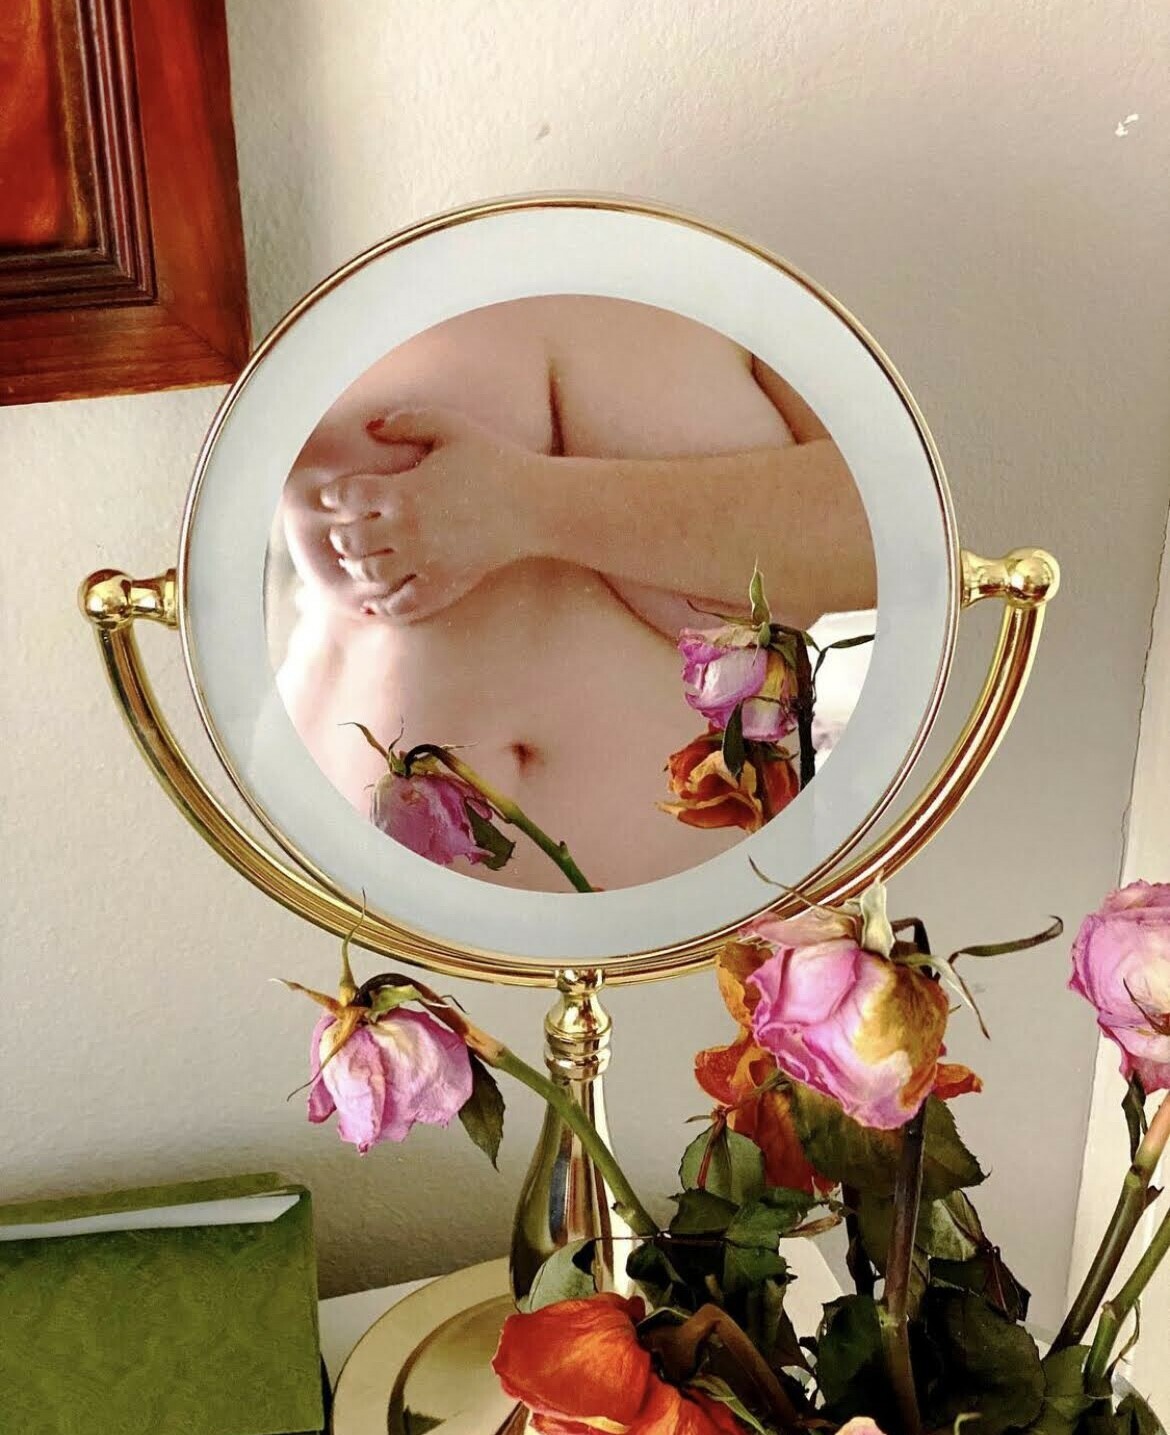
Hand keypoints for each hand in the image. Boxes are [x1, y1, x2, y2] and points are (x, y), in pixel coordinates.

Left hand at [324, 407, 539, 621]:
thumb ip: (406, 422)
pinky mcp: (444, 584)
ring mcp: (424, 561)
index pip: (347, 497)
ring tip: (361, 560)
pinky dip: (384, 608)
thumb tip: (370, 427)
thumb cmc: (495, 461)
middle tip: (346, 531)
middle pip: (351, 540)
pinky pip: (403, 606)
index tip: (336, 496)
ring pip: (370, 573)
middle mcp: (407, 530)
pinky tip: (376, 604)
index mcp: (403, 491)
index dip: (334, 495)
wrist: (534, 505)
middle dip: (342, 535)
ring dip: (358, 566)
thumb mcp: (450, 428)